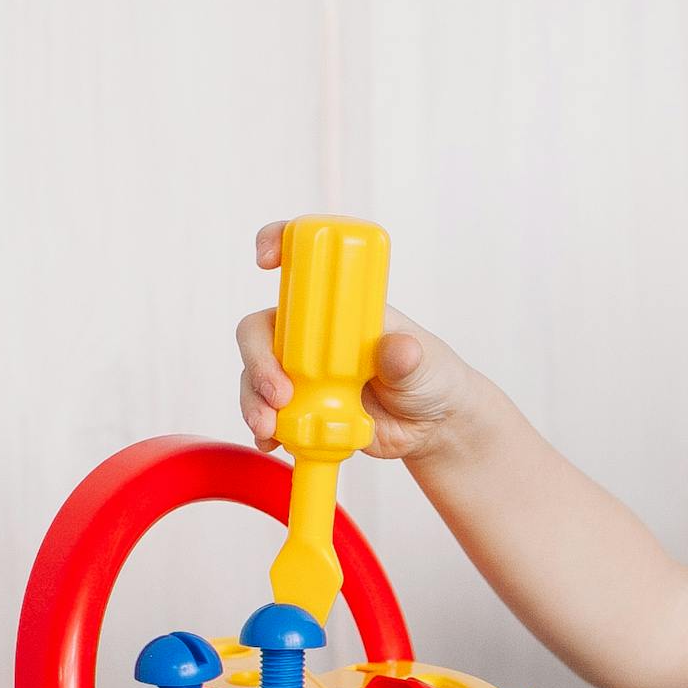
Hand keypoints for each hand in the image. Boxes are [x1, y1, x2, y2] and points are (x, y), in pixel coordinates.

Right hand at [236, 220, 480, 467]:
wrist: (433, 428)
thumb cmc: (431, 378)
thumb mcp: (426, 365)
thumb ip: (407, 358)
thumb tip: (397, 348)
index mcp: (343, 309)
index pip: (303, 266)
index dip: (277, 246)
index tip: (264, 260)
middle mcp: (314, 334)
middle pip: (262, 330)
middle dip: (259, 360)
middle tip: (280, 395)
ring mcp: (303, 372)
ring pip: (255, 375)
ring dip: (254, 401)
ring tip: (271, 429)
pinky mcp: (301, 407)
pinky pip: (267, 413)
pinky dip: (265, 428)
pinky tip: (274, 442)